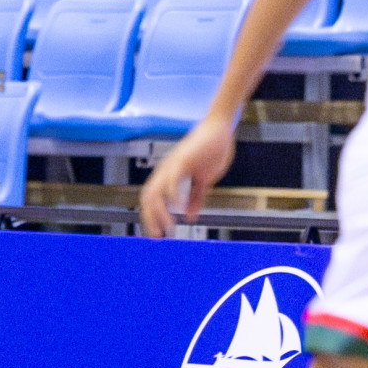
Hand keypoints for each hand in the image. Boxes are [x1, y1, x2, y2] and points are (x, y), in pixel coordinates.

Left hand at [138, 116, 236, 236]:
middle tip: (158, 237)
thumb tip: (188, 216)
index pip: (152, 200)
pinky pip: (173, 179)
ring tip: (167, 227)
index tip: (159, 234)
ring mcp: (172, 165)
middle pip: (148, 198)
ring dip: (159, 212)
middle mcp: (165, 172)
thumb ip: (195, 197)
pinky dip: (173, 195)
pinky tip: (177, 208)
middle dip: (150, 219)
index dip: (153, 217)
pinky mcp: (182, 160)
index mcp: (168, 177)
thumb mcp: (203, 180)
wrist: (219, 130)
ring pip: (155, 192)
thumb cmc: (210, 152)